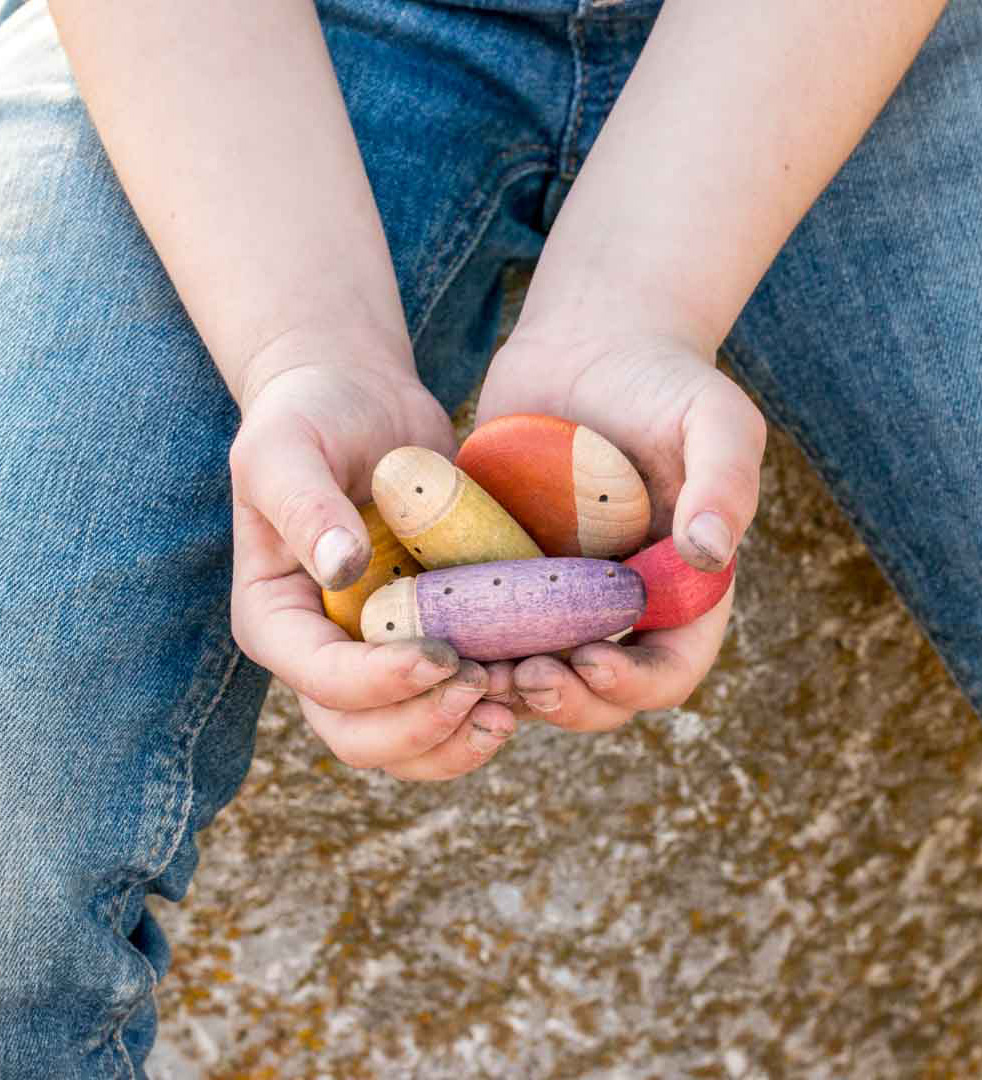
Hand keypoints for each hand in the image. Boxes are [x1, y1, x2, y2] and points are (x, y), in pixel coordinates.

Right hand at [229, 328, 516, 777]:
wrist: (361, 401)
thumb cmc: (310, 417)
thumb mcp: (287, 447)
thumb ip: (305, 506)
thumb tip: (343, 568)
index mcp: (279, 620)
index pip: (321, 681)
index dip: (379, 685)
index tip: (441, 655)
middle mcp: (325, 653)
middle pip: (362, 737)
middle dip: (423, 729)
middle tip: (483, 688)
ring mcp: (379, 656)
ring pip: (412, 742)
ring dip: (464, 737)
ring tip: (518, 696)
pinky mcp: (431, 641)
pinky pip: (457, 703)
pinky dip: (496, 705)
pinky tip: (538, 674)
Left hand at [476, 330, 764, 729]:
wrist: (585, 345)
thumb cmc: (661, 380)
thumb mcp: (713, 417)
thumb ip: (725, 480)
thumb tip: (709, 553)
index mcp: (680, 590)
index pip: (671, 669)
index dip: (636, 685)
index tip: (590, 662)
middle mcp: (621, 607)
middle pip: (601, 693)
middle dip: (567, 702)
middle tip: (523, 679)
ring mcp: (560, 597)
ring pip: (538, 676)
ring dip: (509, 691)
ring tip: (472, 673)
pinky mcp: (507, 576)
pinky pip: (487, 632)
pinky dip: (466, 647)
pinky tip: (436, 639)